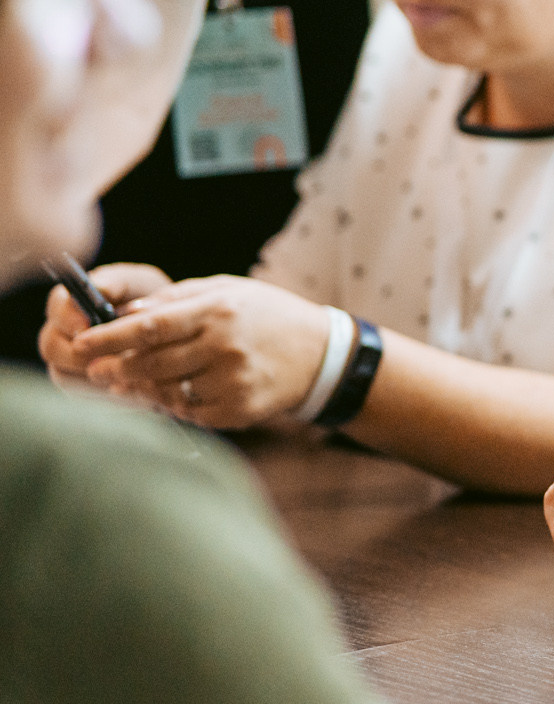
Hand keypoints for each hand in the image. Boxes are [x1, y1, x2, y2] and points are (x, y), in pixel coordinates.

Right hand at [39, 262, 170, 388]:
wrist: (170, 333)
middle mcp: (60, 332)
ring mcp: (66, 360)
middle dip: (79, 353)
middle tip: (110, 354)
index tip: (87, 325)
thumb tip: (101, 289)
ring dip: (92, 373)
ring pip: (63, 374)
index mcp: (70, 302)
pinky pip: (83, 392)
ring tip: (126, 369)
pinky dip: (104, 389)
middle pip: (51, 347)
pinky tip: (130, 384)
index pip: (57, 308)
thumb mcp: (141, 284)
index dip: (69, 318)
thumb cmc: (150, 300)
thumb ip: (118, 283)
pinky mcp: (81, 383)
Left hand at [61, 273, 330, 426]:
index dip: (109, 336)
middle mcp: (225, 346)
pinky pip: (191, 412)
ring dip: (142, 390)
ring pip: (167, 392)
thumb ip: (178, 300)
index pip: (150, 326)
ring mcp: (234, 381)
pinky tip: (173, 395)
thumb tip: (128, 313)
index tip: (81, 342)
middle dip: (117, 368)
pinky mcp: (240, 409)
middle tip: (97, 370)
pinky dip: (175, 405)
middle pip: (152, 363)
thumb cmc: (268, 316)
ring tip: (130, 384)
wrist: (321, 353)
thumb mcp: (229, 291)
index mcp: (219, 311)